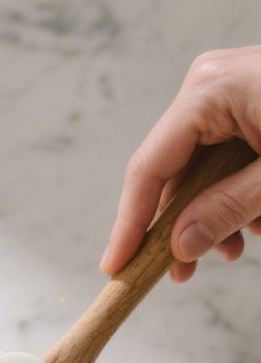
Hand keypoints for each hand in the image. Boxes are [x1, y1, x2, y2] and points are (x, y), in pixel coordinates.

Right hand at [100, 47, 260, 281]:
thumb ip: (226, 212)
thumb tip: (180, 247)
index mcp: (208, 93)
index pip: (149, 169)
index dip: (130, 224)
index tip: (116, 268)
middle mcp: (209, 87)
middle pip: (171, 173)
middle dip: (181, 227)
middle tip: (181, 275)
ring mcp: (228, 93)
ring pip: (199, 171)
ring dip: (213, 217)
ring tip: (238, 250)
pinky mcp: (248, 103)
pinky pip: (223, 158)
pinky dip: (235, 196)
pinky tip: (256, 224)